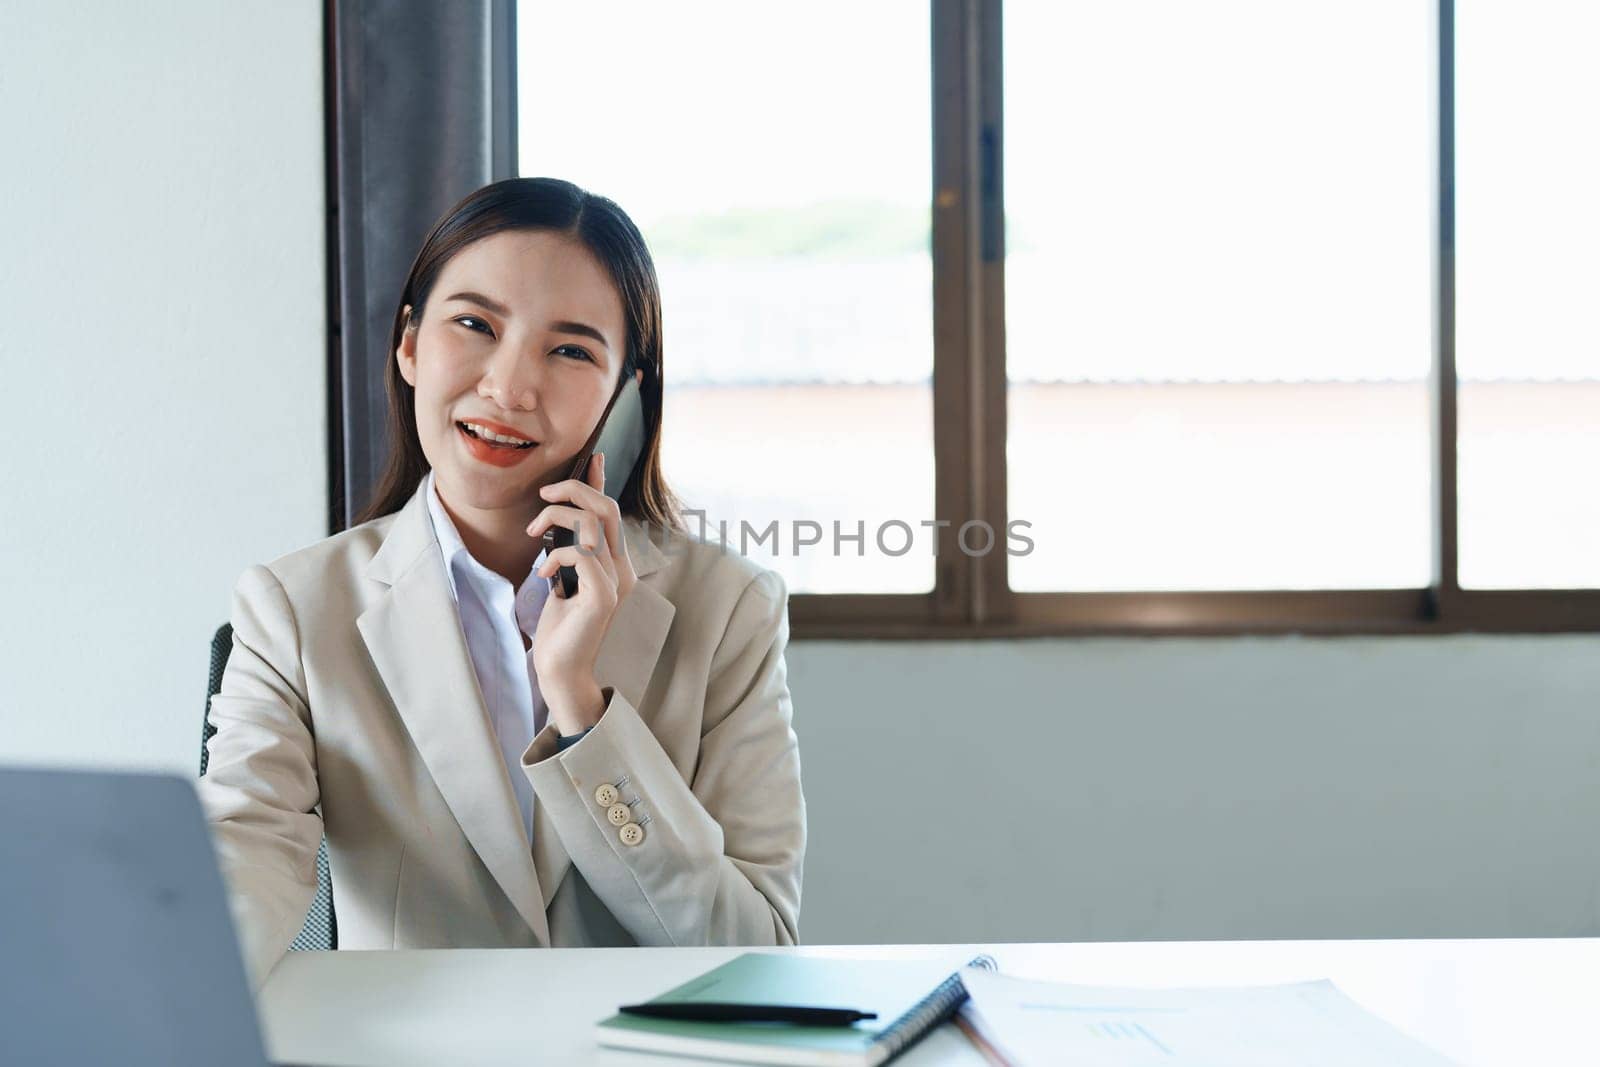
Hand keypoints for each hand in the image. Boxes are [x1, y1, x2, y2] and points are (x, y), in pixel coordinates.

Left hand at [524, 453, 637, 732]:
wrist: (560, 669)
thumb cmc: (558, 628)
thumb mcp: (562, 579)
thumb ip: (568, 550)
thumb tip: (560, 519)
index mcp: (615, 564)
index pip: (611, 512)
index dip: (600, 482)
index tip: (592, 458)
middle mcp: (622, 569)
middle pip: (606, 507)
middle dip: (572, 490)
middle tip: (543, 496)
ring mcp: (616, 582)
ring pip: (590, 523)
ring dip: (554, 519)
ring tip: (533, 535)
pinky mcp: (603, 595)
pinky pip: (580, 553)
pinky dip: (556, 554)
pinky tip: (544, 574)